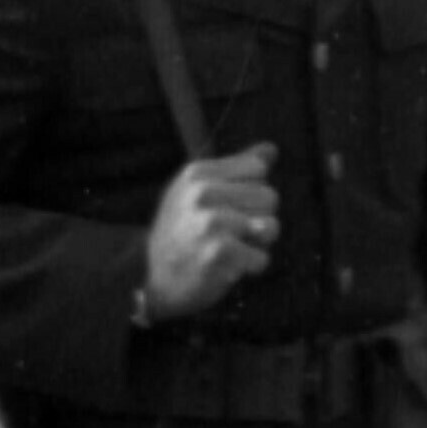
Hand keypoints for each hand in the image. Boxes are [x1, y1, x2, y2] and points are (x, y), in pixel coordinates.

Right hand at [135, 153, 278, 322]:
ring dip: (258, 243)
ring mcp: (211, 223)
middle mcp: (203, 193)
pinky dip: (252, 266)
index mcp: (199, 173)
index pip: (258, 168)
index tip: (231, 204)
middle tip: (234, 230)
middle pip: (269, 196)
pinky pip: (262, 258)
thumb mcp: (197, 190)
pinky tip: (229, 266)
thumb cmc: (183, 230)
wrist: (154, 279)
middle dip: (260, 216)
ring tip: (233, 247)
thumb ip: (236, 167)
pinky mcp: (219, 253)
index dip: (252, 189)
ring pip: (271, 227)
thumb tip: (271, 149)